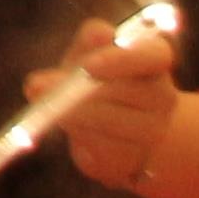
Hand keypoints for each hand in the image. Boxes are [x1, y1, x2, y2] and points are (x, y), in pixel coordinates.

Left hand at [50, 11, 184, 193]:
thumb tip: (97, 35)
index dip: (122, 60)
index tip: (87, 65)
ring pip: (112, 124)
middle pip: (126, 93)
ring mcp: (153, 133)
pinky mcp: (132, 162)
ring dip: (73, 115)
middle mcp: (163, 97)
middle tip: (35, 86)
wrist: (113, 129)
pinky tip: (70, 131)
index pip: (154, 55)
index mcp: (155, 60)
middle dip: (79, 92)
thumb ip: (88, 43)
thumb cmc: (96, 78)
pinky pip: (102, 150)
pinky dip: (79, 139)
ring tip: (47, 108)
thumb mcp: (87, 53)